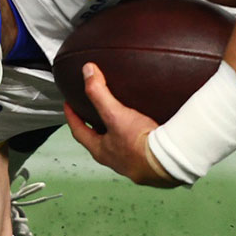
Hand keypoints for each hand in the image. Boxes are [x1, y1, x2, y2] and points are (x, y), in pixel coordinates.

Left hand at [63, 63, 179, 187]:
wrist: (166, 161)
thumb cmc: (139, 145)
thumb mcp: (115, 114)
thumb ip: (99, 93)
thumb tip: (88, 73)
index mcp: (100, 150)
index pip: (78, 131)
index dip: (72, 116)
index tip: (69, 105)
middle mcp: (113, 159)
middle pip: (96, 140)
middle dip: (93, 125)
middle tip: (93, 112)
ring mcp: (129, 162)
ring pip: (116, 145)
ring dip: (115, 132)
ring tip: (121, 118)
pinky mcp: (146, 161)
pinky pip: (136, 147)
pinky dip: (135, 137)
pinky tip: (145, 129)